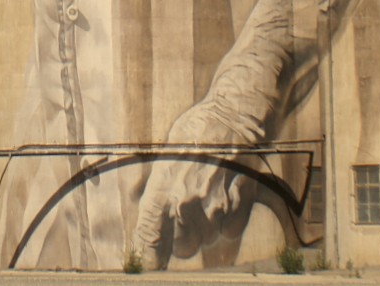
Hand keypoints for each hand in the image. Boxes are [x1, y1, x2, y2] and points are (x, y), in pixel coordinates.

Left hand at [133, 93, 262, 267]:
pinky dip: (227, 223)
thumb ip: (151, 183)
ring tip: (206, 199)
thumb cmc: (197, 130)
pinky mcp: (241, 206)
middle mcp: (187, 202)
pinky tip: (224, 200)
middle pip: (182, 248)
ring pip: (207, 240)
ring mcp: (216, 206)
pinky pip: (230, 232)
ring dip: (204, 229)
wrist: (235, 116)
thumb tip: (138, 202)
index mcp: (164, 188)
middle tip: (184, 217)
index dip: (147, 256)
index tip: (147, 264)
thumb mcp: (164, 150)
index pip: (150, 236)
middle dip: (181, 239)